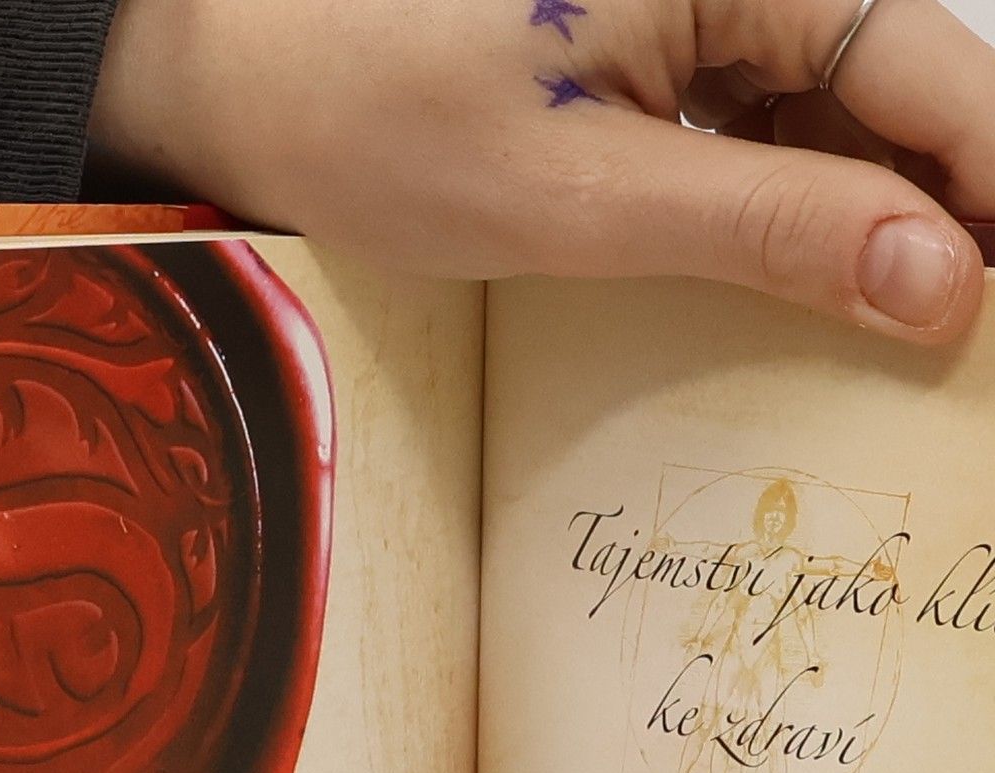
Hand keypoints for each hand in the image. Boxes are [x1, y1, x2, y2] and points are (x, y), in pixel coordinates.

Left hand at [94, 0, 994, 340]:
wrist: (240, 73)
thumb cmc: (374, 116)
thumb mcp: (582, 197)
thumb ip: (769, 230)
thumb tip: (938, 282)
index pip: (938, 76)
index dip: (986, 202)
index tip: (991, 319)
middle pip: (890, 88)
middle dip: (921, 216)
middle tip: (937, 353)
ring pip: (824, 106)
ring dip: (846, 214)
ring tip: (864, 336)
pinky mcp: (644, 29)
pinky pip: (748, 108)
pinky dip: (768, 192)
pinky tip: (771, 278)